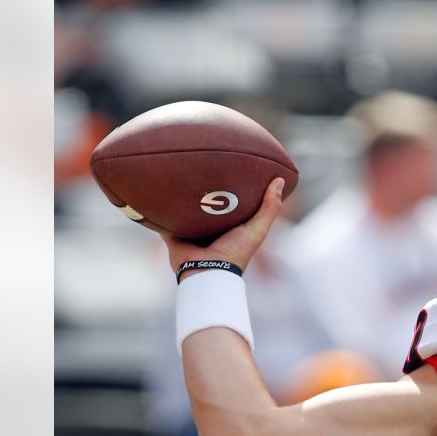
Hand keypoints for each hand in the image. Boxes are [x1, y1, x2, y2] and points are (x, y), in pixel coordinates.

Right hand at [162, 177, 284, 279]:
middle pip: (206, 204)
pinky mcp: (172, 233)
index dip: (233, 188)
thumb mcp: (257, 229)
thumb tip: (280, 180)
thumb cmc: (234, 252)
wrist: (207, 272)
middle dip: (205, 188)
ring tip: (179, 172)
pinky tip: (156, 190)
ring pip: (184, 209)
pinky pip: (163, 218)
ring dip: (182, 196)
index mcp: (229, 227)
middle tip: (202, 164)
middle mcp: (209, 228)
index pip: (231, 203)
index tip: (234, 166)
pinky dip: (160, 207)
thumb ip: (270, 208)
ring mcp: (190, 231)